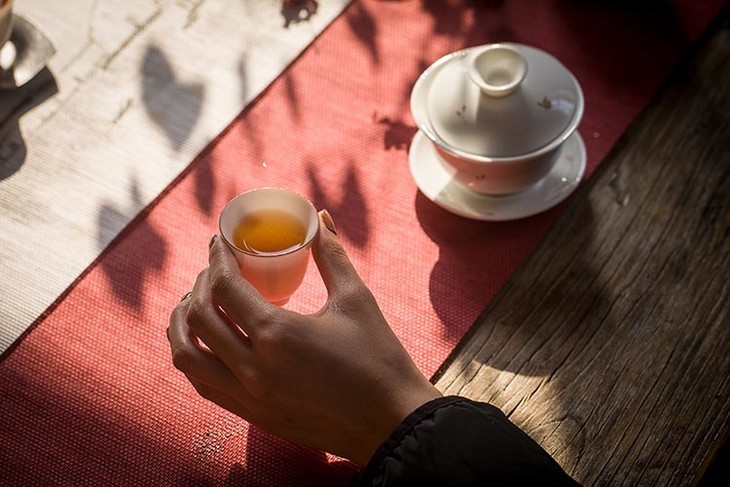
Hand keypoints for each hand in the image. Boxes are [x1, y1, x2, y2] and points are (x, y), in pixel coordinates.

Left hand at [167, 210, 440, 464]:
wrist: (391, 422)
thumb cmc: (379, 358)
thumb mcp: (355, 299)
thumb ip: (331, 254)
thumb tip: (320, 217)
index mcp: (278, 334)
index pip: (225, 287)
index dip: (216, 258)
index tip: (219, 242)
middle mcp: (253, 368)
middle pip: (199, 317)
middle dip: (200, 285)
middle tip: (215, 269)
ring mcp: (249, 397)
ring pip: (188, 357)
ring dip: (183, 324)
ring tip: (193, 303)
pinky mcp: (254, 416)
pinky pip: (204, 385)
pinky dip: (195, 358)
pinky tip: (206, 342)